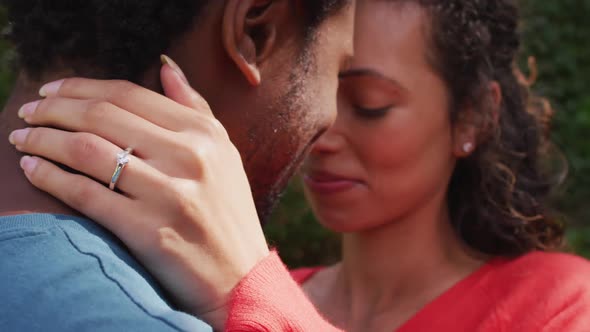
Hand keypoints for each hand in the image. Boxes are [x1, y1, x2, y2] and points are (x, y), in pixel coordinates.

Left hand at [9, 57, 269, 328]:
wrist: (240, 277)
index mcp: (205, 133)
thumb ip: (196, 108)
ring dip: (43, 139)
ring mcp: (170, 193)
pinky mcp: (149, 230)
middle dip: (53, 108)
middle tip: (27, 110)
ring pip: (88, 150)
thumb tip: (166, 66)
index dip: (81, 86)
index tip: (51, 88)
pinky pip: (86, 193)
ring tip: (22, 138)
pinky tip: (33, 168)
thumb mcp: (225, 153)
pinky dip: (51, 177)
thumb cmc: (227, 213)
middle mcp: (190, 156)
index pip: (130, 94)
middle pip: (103, 116)